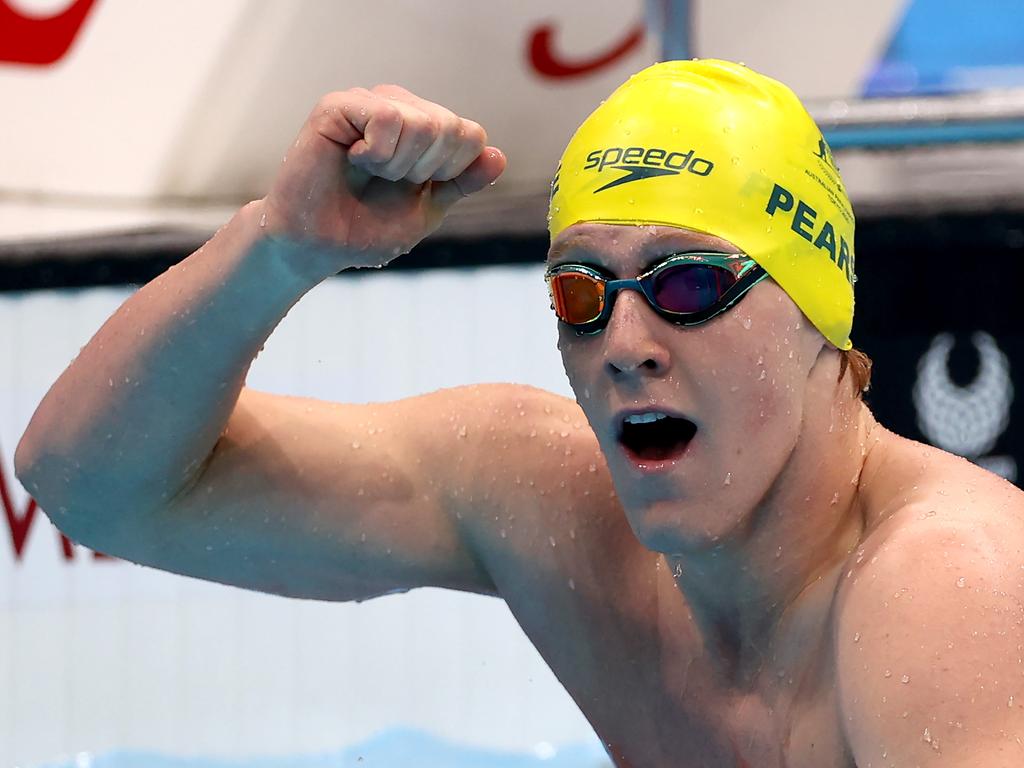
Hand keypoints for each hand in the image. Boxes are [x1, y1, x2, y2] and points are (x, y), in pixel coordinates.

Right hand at [259, 84, 505, 279]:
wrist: (319, 246)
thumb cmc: (367, 228)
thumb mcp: (428, 209)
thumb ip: (462, 182)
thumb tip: (498, 156)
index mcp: (425, 129)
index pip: (471, 135)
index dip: (451, 172)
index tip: (417, 189)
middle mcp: (401, 108)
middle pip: (450, 128)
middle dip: (424, 171)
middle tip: (388, 182)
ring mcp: (370, 102)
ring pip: (423, 122)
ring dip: (399, 165)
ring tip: (370, 173)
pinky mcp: (339, 105)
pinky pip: (388, 118)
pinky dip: (378, 153)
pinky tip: (355, 160)